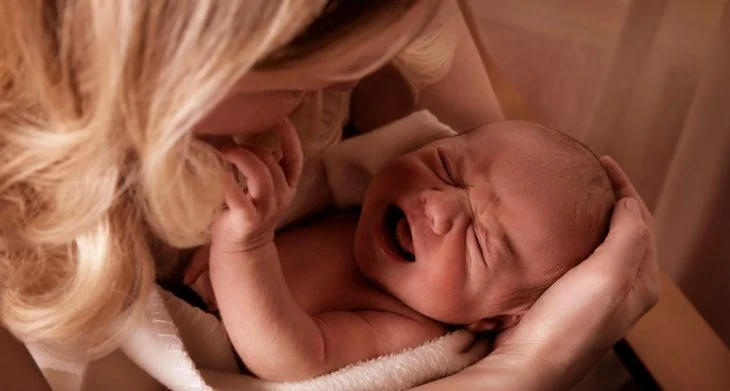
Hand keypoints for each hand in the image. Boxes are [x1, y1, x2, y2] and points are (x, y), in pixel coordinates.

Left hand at [211, 120, 302, 252]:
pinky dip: (227, 183)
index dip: (290, 137)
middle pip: (272, 163)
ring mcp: (266, 210)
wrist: (241, 250)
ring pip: (262, 176)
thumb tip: (248, 135)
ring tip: (224, 151)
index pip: (296, 158)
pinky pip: (239, 198)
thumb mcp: (261, 187)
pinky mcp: (248, 221)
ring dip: (242, 158)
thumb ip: (263, 166)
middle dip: (250, 148)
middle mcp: (282, 197)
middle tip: (228, 143)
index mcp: (287, 186)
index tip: (280, 117)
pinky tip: (218, 173)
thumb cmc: (246, 210)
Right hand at [485, 156, 658, 388]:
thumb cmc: (567, 325)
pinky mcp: (565, 298)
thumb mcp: (608, 275)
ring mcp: (591, 295)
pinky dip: (566, 235)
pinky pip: (572, 256)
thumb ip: (626, 236)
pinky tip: (549, 228)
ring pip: (596, 243)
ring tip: (568, 194)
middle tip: (585, 173)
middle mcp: (620, 289)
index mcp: (640, 282)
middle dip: (608, 199)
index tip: (603, 162)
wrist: (526, 362)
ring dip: (587, 217)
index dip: (625, 188)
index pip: (641, 222)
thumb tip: (628, 203)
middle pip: (621, 231)